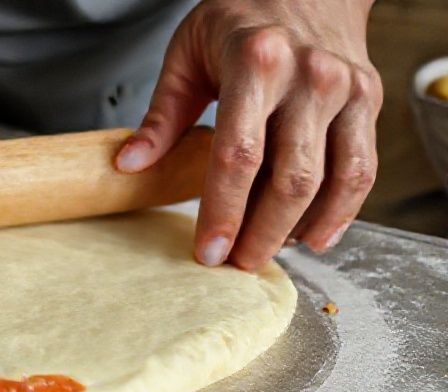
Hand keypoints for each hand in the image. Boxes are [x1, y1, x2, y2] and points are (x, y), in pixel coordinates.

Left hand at [116, 0, 381, 269]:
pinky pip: (361, 169)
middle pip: (289, 178)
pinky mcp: (368, 99)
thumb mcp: (186, 54)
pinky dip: (341, 211)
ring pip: (331, 179)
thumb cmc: (238, 18)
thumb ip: (161, 115)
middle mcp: (308, 76)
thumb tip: (128, 167)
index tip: (208, 252)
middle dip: (261, 233)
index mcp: (255, 62)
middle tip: (236, 264)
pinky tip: (314, 236)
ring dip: (298, 229)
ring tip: (266, 253)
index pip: (238, 155)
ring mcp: (345, 88)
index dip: (223, 211)